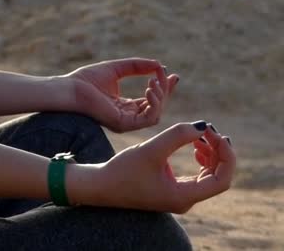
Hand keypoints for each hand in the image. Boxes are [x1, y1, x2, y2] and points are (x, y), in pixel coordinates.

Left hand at [64, 58, 177, 131]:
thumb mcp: (117, 68)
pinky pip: (149, 119)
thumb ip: (137, 66)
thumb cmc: (87, 79)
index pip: (150, 100)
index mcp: (124, 106)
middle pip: (156, 107)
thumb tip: (159, 64)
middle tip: (163, 74)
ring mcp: (125, 122)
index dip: (164, 88)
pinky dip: (154, 104)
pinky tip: (149, 89)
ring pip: (155, 113)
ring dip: (160, 96)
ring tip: (154, 81)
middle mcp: (126, 116)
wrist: (71, 88)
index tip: (173, 75)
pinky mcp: (123, 124)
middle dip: (164, 90)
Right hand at [71, 122, 235, 212]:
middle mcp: (185, 200)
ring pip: (210, 175)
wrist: (100, 185)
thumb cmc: (122, 170)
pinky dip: (201, 159)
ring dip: (211, 154)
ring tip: (202, 134)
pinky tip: (194, 146)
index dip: (226, 154)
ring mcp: (179, 196)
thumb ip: (177, 136)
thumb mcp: (150, 149)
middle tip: (209, 129)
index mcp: (184, 196)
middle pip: (219, 176)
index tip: (215, 133)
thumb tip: (203, 126)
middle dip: (219, 151)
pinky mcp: (172, 189)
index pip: (222, 179)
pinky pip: (198, 176)